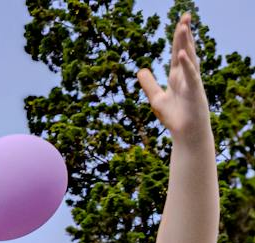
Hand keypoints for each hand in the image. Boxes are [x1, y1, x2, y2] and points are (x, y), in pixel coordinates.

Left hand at [140, 13, 209, 143]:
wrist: (186, 133)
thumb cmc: (175, 117)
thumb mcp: (156, 98)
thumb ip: (149, 84)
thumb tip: (140, 70)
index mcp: (177, 76)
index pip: (177, 52)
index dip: (178, 38)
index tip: (180, 21)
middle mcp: (186, 76)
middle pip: (185, 50)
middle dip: (184, 34)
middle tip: (185, 15)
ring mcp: (191, 82)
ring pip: (189, 58)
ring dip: (186, 43)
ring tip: (183, 27)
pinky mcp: (194, 92)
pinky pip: (191, 76)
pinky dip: (187, 65)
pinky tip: (183, 54)